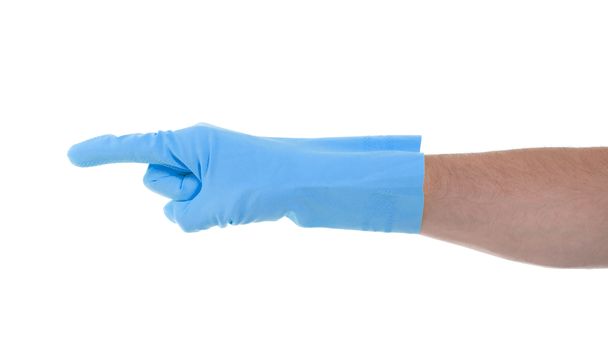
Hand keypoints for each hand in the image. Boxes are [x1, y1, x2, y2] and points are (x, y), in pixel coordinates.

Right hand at [68, 124, 424, 232]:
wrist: (310, 185)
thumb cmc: (266, 182)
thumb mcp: (215, 202)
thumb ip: (183, 214)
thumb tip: (179, 218)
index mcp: (192, 140)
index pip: (138, 146)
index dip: (103, 152)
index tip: (72, 156)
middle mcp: (198, 152)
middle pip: (156, 180)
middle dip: (174, 192)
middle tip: (212, 191)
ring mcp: (210, 171)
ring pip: (176, 200)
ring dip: (196, 207)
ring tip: (233, 199)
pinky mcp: (222, 188)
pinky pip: (197, 209)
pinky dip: (211, 214)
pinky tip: (239, 207)